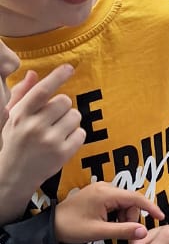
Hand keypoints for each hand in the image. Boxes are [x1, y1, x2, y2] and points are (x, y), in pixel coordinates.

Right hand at [0, 65, 84, 219]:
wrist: (13, 175)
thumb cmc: (14, 142)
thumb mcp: (13, 118)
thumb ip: (23, 95)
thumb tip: (34, 74)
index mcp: (21, 115)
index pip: (41, 91)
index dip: (57, 77)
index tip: (69, 68)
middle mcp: (34, 126)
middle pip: (64, 101)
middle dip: (63, 107)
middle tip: (55, 118)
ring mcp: (49, 141)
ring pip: (75, 116)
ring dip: (71, 121)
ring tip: (58, 131)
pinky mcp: (62, 154)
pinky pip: (81, 134)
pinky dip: (76, 136)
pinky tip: (64, 142)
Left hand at [54, 182, 164, 243]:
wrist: (50, 227)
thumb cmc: (72, 229)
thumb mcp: (99, 232)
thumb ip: (123, 231)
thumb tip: (144, 232)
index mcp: (105, 193)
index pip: (135, 197)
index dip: (150, 207)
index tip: (161, 217)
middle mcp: (105, 186)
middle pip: (130, 201)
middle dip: (131, 218)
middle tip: (125, 235)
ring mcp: (100, 189)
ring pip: (124, 202)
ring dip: (124, 217)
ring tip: (113, 230)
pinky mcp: (97, 194)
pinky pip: (116, 202)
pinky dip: (117, 214)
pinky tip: (109, 224)